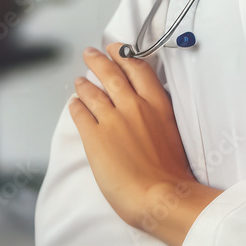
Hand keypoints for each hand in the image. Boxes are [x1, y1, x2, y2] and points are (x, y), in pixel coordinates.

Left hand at [68, 43, 213, 238]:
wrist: (160, 196)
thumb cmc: (172, 174)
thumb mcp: (172, 133)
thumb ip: (158, 117)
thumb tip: (148, 113)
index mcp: (158, 104)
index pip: (138, 69)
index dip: (124, 55)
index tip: (117, 49)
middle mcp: (134, 106)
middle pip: (112, 74)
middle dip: (99, 60)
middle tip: (91, 54)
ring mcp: (113, 119)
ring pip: (93, 91)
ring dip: (84, 83)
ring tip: (79, 79)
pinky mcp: (95, 136)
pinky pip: (80, 113)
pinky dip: (76, 105)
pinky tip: (74, 103)